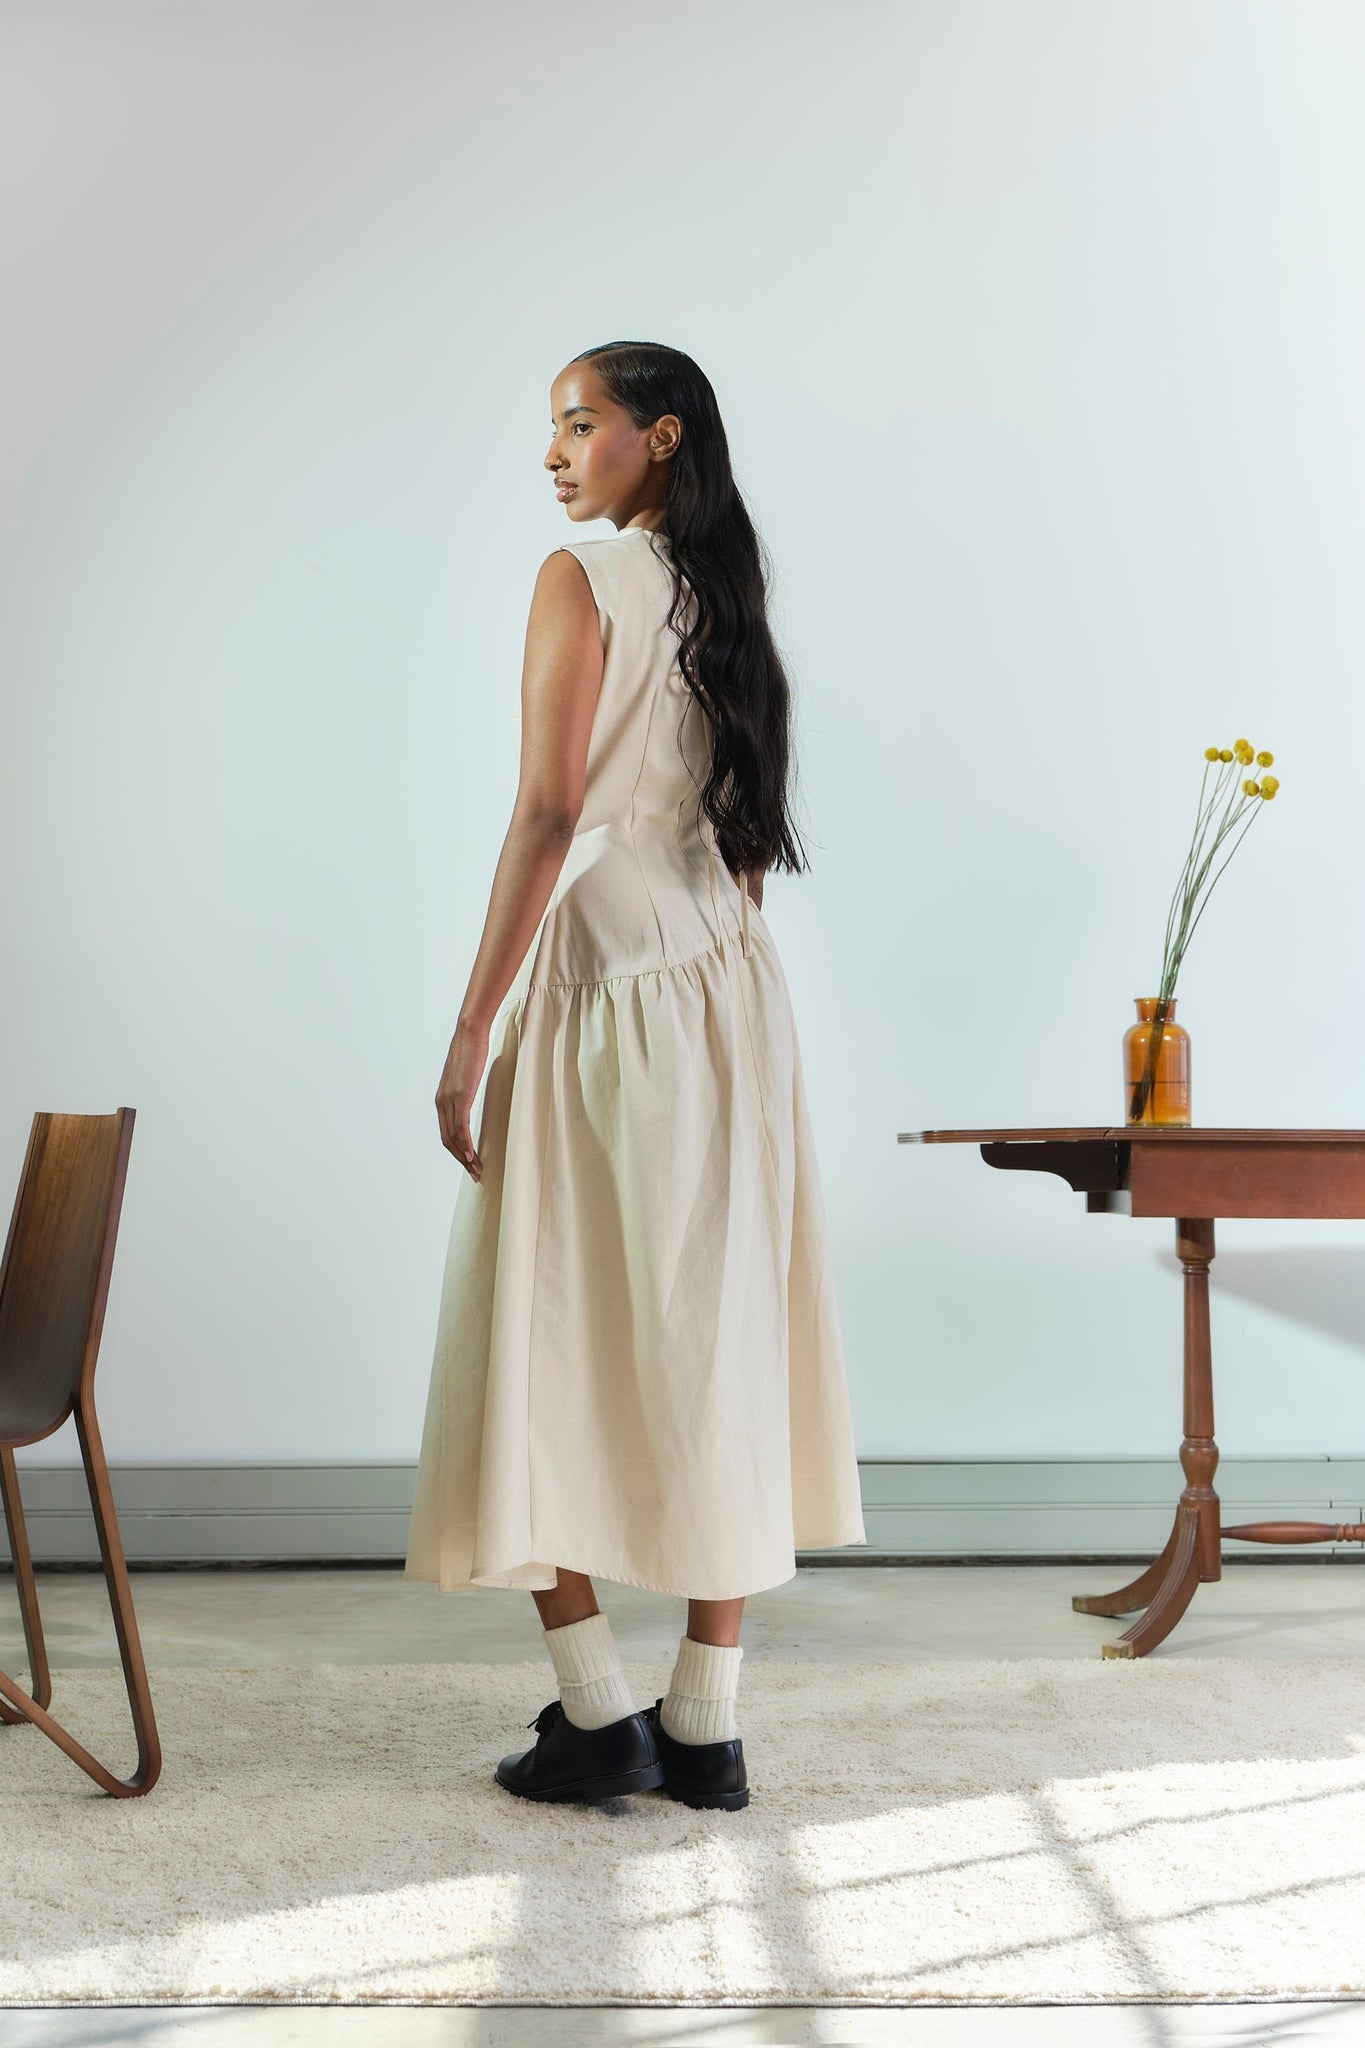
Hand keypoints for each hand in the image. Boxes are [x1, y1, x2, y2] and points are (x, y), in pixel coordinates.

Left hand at [435, 1018, 489, 1178]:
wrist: (469, 1033)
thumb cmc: (471, 1050)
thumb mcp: (466, 1076)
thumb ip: (465, 1090)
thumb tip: (472, 1096)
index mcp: (441, 1100)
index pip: (446, 1134)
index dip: (457, 1152)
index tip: (470, 1163)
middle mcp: (441, 1102)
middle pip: (447, 1140)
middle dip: (461, 1160)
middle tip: (475, 1173)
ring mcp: (449, 1100)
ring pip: (454, 1137)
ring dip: (466, 1157)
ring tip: (478, 1169)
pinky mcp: (460, 1097)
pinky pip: (461, 1127)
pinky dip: (466, 1144)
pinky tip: (473, 1155)